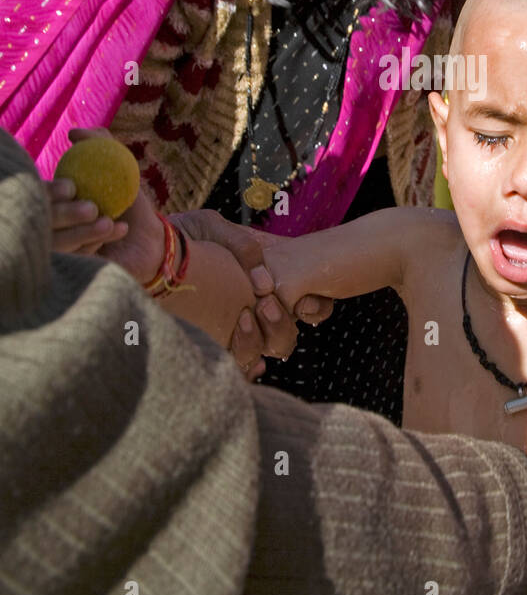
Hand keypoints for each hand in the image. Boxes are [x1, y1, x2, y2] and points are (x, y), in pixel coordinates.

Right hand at [49, 128, 162, 280]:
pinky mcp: (74, 274)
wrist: (153, 243)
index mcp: (56, 205)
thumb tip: (74, 133)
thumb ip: (102, 144)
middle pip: (44, 222)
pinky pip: (75, 261)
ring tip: (110, 221)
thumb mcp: (122, 171)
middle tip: (91, 207)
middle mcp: (53, 230)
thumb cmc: (134, 206)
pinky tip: (120, 230)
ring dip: (84, 231)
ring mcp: (61, 254)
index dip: (50, 192)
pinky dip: (96, 244)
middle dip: (65, 213)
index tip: (71, 187)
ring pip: (58, 243)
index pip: (41, 197)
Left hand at [170, 215, 331, 374]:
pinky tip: (231, 337)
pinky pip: (232, 365)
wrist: (142, 250)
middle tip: (265, 304)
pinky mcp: (207, 344)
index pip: (306, 306)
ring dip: (261, 338)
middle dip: (282, 325)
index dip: (316, 308)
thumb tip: (264, 285)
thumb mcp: (216, 229)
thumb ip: (244, 247)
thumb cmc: (182, 235)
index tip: (305, 301)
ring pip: (261, 353)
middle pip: (286, 338)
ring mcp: (231, 331)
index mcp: (263, 285)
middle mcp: (252, 312)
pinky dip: (240, 358)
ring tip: (243, 316)